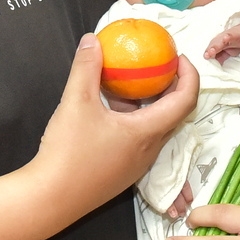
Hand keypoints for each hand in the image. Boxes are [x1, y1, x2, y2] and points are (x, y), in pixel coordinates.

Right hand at [33, 36, 199, 202]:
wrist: (50, 199)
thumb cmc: (68, 153)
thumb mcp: (75, 103)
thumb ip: (86, 68)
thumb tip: (92, 41)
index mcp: (147, 132)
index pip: (185, 100)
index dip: (189, 75)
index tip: (178, 57)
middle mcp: (149, 150)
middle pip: (172, 113)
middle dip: (168, 86)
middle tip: (154, 65)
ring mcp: (136, 164)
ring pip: (153, 127)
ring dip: (146, 104)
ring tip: (125, 83)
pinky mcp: (122, 172)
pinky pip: (138, 140)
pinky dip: (132, 120)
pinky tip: (106, 110)